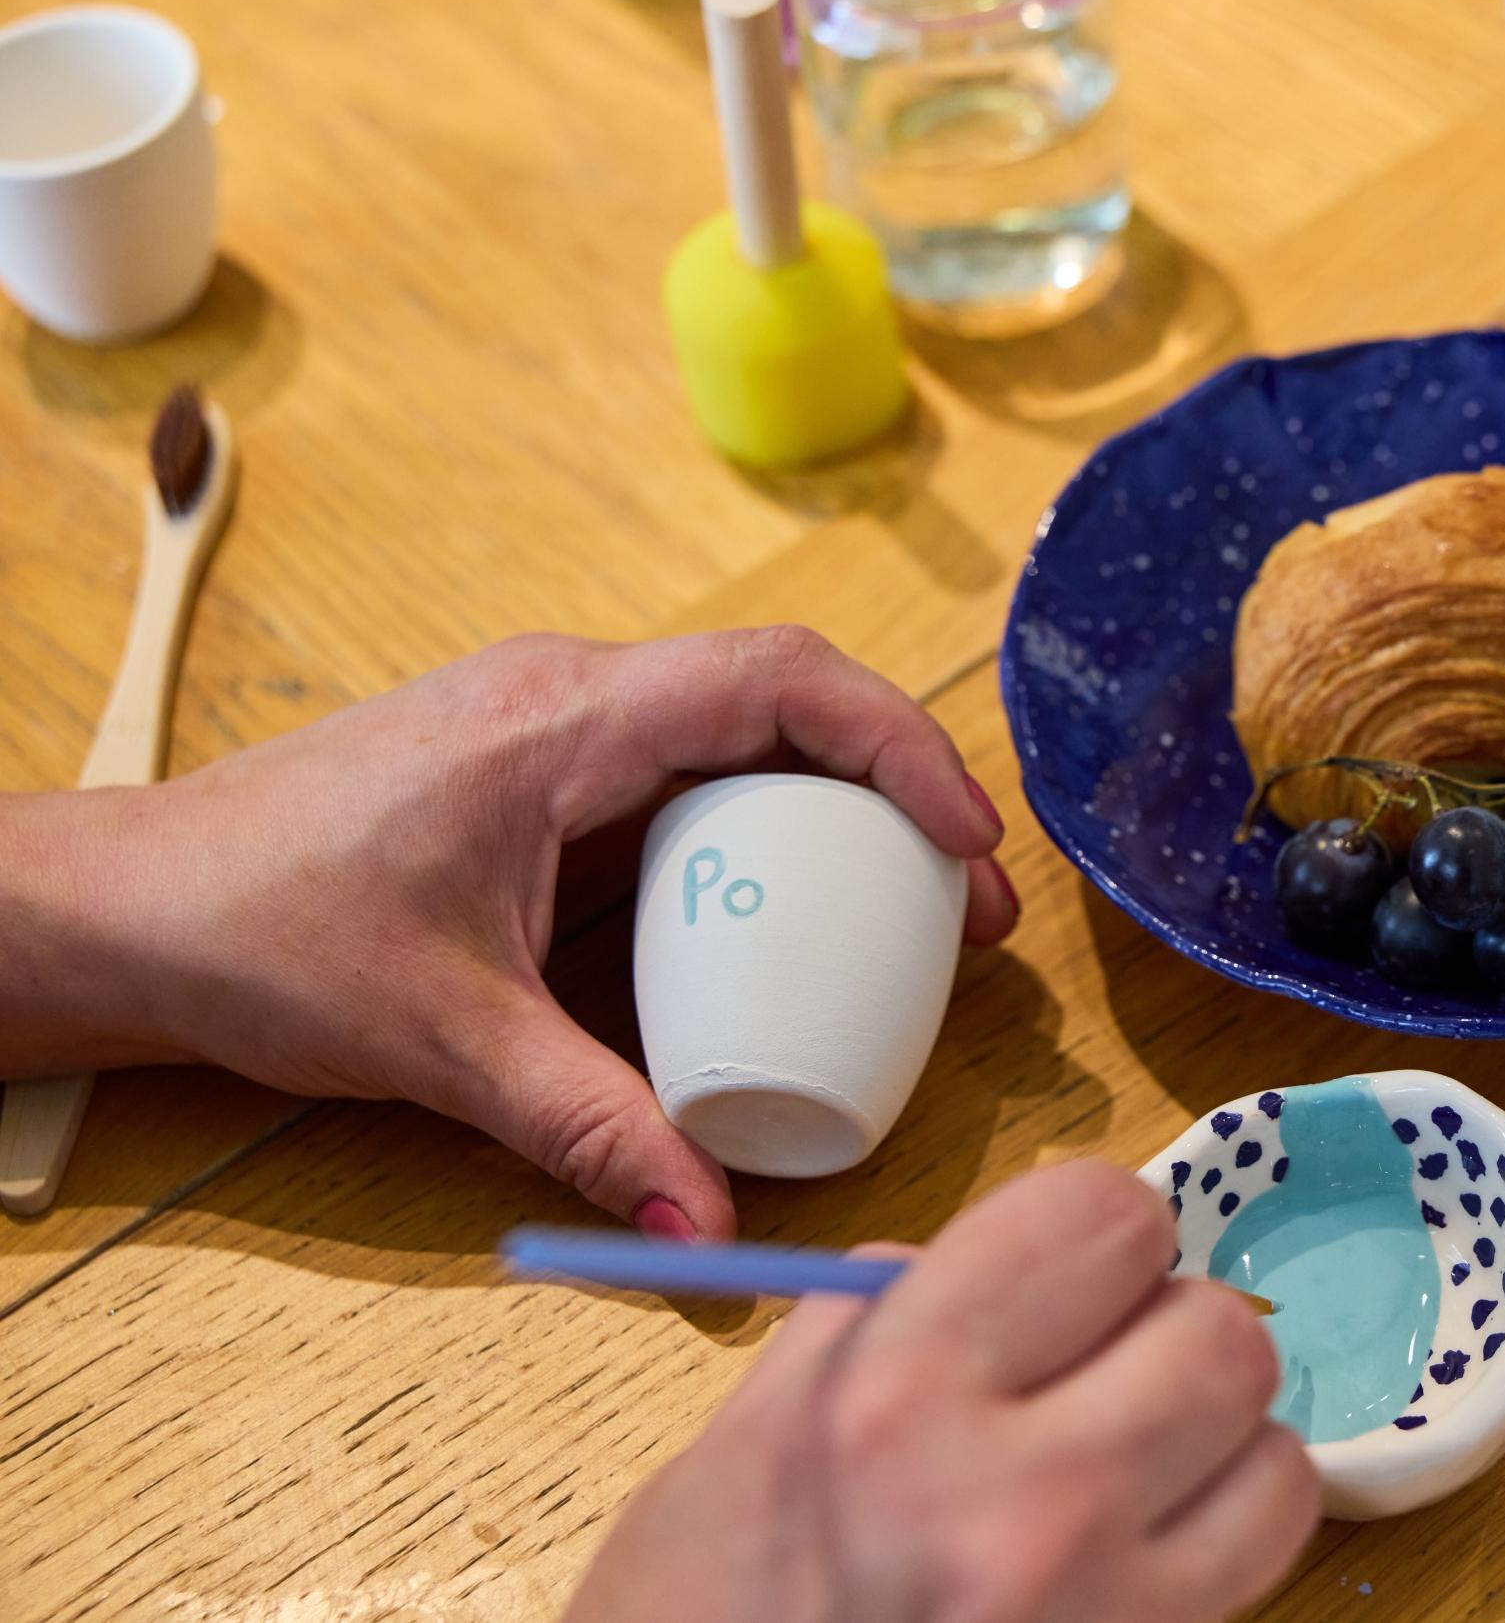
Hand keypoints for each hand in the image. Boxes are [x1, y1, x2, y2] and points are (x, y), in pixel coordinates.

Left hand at [0, 628, 1017, 1237]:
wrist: (132, 908)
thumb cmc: (261, 930)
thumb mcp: (447, 1039)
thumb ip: (591, 1128)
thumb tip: (703, 1226)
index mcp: (561, 723)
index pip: (779, 683)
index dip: (900, 748)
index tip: (967, 843)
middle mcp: (571, 699)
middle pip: (786, 701)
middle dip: (899, 792)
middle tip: (969, 908)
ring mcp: (556, 732)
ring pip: (742, 737)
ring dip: (839, 813)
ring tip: (909, 920)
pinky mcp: (540, 779)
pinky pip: (687, 784)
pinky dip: (763, 841)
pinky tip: (784, 926)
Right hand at [565, 1163, 1320, 1622]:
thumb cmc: (697, 1622)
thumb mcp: (743, 1442)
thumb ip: (869, 1320)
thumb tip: (978, 1259)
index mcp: (896, 1401)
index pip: (1101, 1216)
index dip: (1090, 1235)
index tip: (1064, 1274)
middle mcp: (1021, 1503)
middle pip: (1220, 1331)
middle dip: (1168, 1333)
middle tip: (1101, 1371)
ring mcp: (1101, 1612)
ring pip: (1277, 1457)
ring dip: (1215, 1445)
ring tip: (1127, 1471)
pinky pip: (1254, 1572)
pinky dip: (1219, 1546)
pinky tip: (1131, 1557)